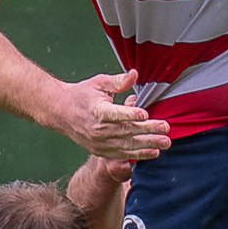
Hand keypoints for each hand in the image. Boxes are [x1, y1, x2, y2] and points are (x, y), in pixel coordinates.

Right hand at [53, 70, 170, 161]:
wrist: (60, 113)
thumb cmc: (82, 95)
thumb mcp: (98, 83)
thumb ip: (118, 81)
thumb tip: (135, 74)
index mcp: (97, 110)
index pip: (115, 113)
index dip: (130, 114)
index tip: (145, 114)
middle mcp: (98, 129)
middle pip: (126, 131)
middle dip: (148, 130)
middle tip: (166, 128)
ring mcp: (99, 142)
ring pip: (127, 145)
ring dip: (147, 144)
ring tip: (165, 142)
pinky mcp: (101, 151)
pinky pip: (122, 154)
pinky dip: (138, 154)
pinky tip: (153, 152)